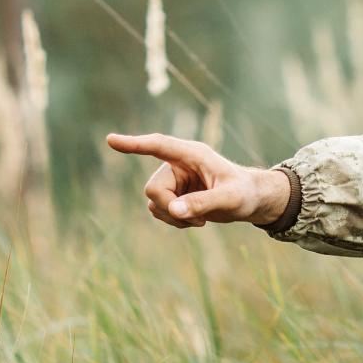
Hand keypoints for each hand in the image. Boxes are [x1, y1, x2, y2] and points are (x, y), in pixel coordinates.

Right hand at [104, 132, 291, 228]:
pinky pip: (158, 210)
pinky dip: (174, 221)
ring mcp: (174, 179)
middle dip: (170, 208)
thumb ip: (203, 203)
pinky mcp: (173, 194)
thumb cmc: (245, 193)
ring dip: (173, 217)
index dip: (134, 144)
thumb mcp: (230, 199)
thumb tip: (173, 210)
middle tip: (196, 220)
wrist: (251, 201)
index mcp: (193, 154)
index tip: (111, 140)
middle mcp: (179, 164)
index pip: (158, 146)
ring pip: (153, 201)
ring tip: (200, 220)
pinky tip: (195, 221)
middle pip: (153, 188)